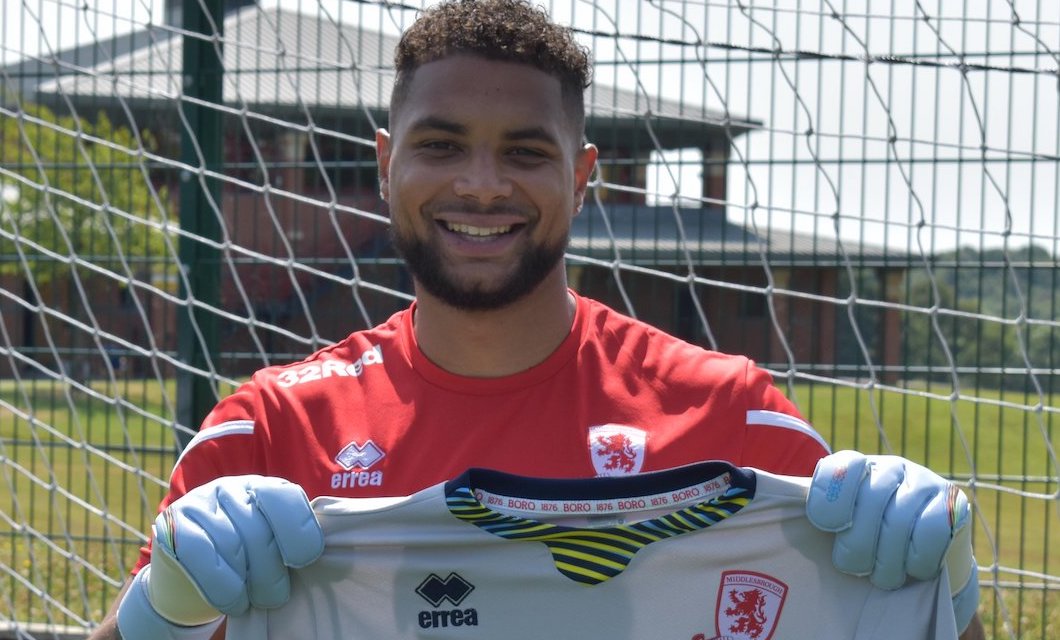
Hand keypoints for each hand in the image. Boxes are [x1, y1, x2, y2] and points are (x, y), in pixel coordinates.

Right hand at [116, 475, 323, 638]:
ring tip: (251, 601)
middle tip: (276, 597)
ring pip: (231, 545)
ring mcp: (199, 505)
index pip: (285, 498)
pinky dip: (221, 586)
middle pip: (259, 530)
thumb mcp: (273, 543)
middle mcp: (230, 488)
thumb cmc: (246, 559)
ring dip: (245, 583)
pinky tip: (231, 600)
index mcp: (263, 487)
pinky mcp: (172, 528)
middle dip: (271, 572)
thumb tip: (330, 553)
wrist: (188, 575)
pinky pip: (201, 557)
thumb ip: (295, 538)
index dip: (299, 532)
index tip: (304, 562)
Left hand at [806, 450, 977, 631]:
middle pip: (870, 502)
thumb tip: (747, 486)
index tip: (827, 527)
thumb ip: (799, 505)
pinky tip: (914, 568)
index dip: (831, 501)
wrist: (922, 551)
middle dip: (858, 546)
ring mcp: (925, 482)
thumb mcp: (835, 520)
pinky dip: (919, 559)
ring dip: (889, 560)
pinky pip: (933, 532)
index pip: (840, 469)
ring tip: (882, 576)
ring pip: (901, 522)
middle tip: (852, 567)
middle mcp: (890, 467)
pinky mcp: (955, 504)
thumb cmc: (865, 536)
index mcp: (856, 466)